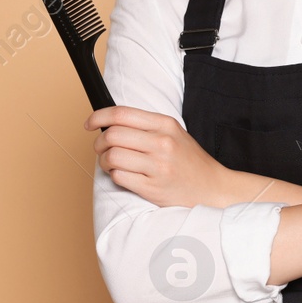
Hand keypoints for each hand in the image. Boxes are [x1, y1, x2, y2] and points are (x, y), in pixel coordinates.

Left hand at [85, 106, 228, 208]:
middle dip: (99, 143)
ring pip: (112, 157)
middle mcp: (162, 143)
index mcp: (165, 125)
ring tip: (112, 164)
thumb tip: (110, 123)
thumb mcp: (174, 133)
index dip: (98, 117)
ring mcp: (157, 167)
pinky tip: (123, 175)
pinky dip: (115, 176)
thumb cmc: (189, 160)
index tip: (89, 123)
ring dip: (104, 161)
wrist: (212, 187)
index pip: (121, 114)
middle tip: (101, 148)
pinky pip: (119, 177)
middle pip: (112, 135)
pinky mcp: (152, 188)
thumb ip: (146, 126)